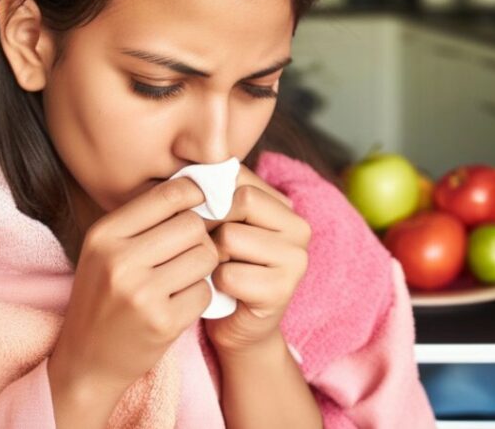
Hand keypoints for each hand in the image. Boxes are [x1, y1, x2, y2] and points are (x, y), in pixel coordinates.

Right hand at [48, 177, 218, 404]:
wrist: (85, 362)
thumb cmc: (103, 298)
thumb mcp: (107, 251)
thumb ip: (146, 219)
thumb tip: (200, 185)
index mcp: (104, 235)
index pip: (169, 194)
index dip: (196, 195)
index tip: (203, 204)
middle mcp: (119, 260)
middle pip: (193, 224)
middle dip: (200, 237)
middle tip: (188, 252)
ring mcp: (141, 294)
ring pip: (205, 256)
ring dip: (203, 267)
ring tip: (182, 278)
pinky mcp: (162, 322)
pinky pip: (205, 291)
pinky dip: (200, 296)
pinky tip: (179, 303)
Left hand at [204, 165, 311, 354]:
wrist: (235, 327)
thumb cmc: (221, 268)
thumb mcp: (220, 225)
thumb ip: (215, 194)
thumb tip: (195, 168)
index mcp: (285, 207)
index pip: (240, 177)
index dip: (210, 197)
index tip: (204, 221)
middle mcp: (300, 228)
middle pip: (239, 202)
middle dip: (212, 226)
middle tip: (211, 250)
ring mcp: (296, 260)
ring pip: (230, 237)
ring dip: (213, 258)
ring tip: (220, 271)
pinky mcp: (283, 290)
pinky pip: (229, 274)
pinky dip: (216, 285)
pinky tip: (226, 293)